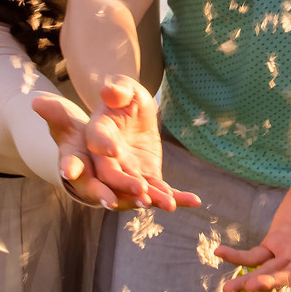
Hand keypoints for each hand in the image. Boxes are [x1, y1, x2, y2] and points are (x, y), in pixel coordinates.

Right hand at [35, 81, 200, 210]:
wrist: (134, 112)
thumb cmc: (125, 97)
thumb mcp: (124, 88)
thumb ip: (117, 90)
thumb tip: (109, 91)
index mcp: (98, 131)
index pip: (96, 139)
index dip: (103, 144)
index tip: (113, 149)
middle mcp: (108, 157)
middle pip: (112, 173)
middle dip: (125, 184)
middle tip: (141, 190)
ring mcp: (127, 170)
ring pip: (137, 187)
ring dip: (152, 197)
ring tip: (169, 203)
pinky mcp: (147, 176)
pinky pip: (160, 189)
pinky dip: (176, 196)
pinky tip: (194, 200)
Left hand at [216, 161, 290, 291]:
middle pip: (289, 273)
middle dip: (272, 281)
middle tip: (251, 286)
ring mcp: (288, 252)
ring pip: (269, 272)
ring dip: (250, 281)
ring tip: (228, 289)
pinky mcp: (272, 246)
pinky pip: (254, 257)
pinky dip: (237, 257)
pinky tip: (220, 252)